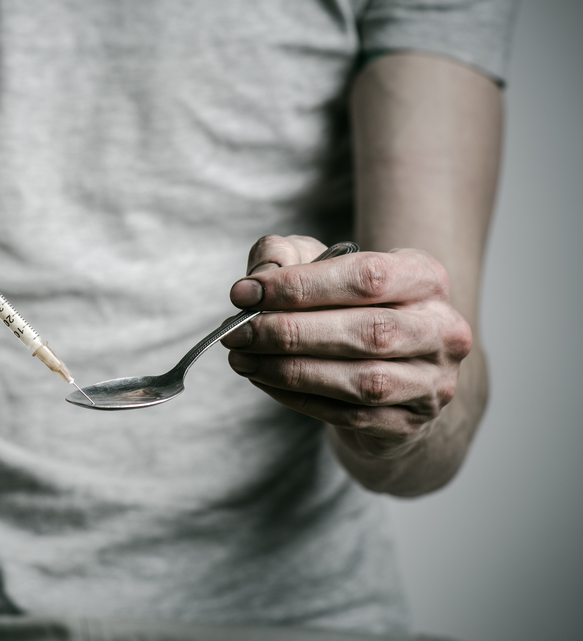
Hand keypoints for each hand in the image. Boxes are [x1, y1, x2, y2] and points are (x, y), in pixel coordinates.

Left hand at [221, 235, 472, 457]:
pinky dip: (298, 397)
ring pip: (361, 381)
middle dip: (290, 332)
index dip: (299, 286)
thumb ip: (288, 256)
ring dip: (290, 370)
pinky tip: (263, 380)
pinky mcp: (408, 423)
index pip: (366, 277)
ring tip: (242, 358)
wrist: (393, 371)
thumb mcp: (322, 267)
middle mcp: (441, 330)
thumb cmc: (351, 308)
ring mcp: (431, 382)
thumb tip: (260, 273)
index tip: (244, 292)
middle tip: (237, 331)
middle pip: (368, 332)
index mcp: (424, 278)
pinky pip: (348, 415)